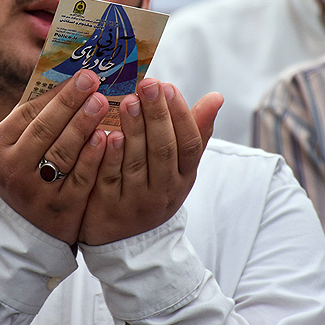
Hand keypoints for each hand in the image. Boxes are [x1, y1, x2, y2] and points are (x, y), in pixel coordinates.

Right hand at [0, 69, 110, 244]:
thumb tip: (69, 74)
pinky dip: (93, 157)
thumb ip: (36, 115)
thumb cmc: (27, 169)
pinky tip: (107, 138)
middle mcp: (12, 169)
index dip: (58, 92)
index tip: (82, 74)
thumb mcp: (18, 144)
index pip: (29, 112)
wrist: (25, 225)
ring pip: (63, 152)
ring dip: (83, 125)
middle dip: (71, 103)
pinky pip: (80, 179)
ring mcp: (35, 192)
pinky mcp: (60, 210)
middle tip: (94, 81)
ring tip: (103, 103)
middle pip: (45, 130)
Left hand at [77, 79, 222, 245]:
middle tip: (148, 84)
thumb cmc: (155, 187)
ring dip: (134, 130)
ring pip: (136, 163)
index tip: (169, 87)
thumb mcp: (180, 167)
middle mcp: (163, 191)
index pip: (188, 145)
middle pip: (163, 150)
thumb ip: (195, 131)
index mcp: (184, 177)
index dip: (181, 115)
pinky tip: (108, 134)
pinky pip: (110, 179)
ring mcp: (136, 201)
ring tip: (128, 100)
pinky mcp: (108, 208)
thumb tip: (217, 96)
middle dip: (157, 115)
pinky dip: (110, 157)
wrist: (128, 240)